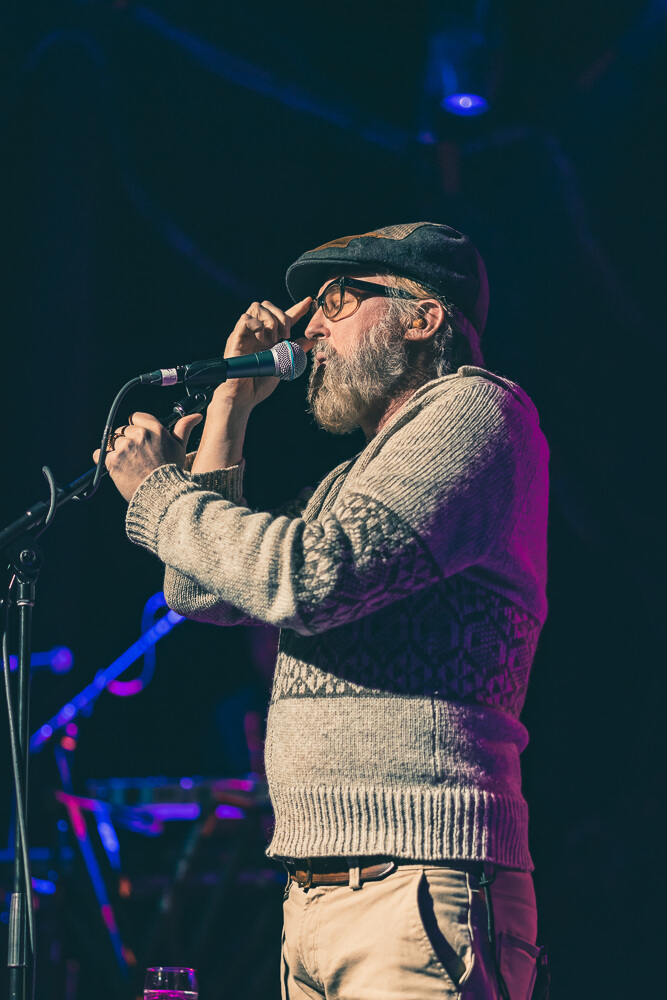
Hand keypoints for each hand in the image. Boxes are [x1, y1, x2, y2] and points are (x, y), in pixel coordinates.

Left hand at [93, 411, 202, 501]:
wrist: (162, 495)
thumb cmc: (171, 472)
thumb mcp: (180, 448)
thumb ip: (183, 428)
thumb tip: (196, 416)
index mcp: (155, 429)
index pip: (135, 417)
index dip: (136, 428)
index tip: (139, 439)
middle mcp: (139, 435)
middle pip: (123, 430)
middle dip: (126, 441)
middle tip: (136, 457)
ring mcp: (125, 447)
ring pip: (112, 442)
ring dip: (117, 452)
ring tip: (129, 465)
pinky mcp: (113, 460)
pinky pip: (100, 454)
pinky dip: (105, 460)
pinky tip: (117, 468)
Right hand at [209, 296, 312, 413]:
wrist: (244, 397)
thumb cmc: (259, 384)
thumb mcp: (284, 365)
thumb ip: (296, 351)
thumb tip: (311, 339)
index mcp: (268, 337)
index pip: (283, 316)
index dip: (296, 308)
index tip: (309, 302)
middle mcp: (256, 332)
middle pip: (268, 305)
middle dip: (282, 315)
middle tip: (286, 336)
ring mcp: (245, 333)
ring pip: (257, 307)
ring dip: (270, 320)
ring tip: (273, 340)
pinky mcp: (236, 337)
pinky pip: (245, 318)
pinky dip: (258, 326)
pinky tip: (262, 341)